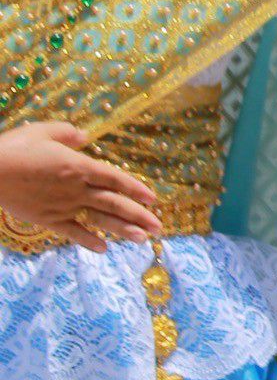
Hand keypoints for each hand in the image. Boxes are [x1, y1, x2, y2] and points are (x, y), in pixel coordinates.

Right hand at [0, 122, 161, 250]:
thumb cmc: (14, 148)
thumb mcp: (43, 131)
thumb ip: (67, 133)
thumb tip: (84, 136)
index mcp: (79, 166)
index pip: (116, 179)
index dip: (136, 189)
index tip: (153, 199)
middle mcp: (77, 188)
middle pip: (115, 203)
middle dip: (139, 215)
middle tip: (158, 226)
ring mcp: (63, 206)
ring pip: (100, 219)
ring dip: (123, 229)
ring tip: (142, 239)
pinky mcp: (47, 219)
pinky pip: (72, 232)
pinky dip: (89, 240)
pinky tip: (103, 248)